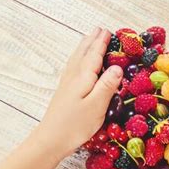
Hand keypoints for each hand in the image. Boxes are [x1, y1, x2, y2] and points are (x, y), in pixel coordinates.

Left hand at [32, 28, 122, 159]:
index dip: (101, 43)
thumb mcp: (97, 106)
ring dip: (84, 47)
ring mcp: (67, 84)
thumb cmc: (76, 125)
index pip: (94, 55)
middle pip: (83, 54)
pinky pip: (73, 67)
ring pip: (76, 59)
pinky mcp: (64, 92)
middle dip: (92, 41)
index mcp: (83, 77)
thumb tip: (117, 67)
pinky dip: (77, 59)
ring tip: (89, 39)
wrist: (51, 139)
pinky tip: (77, 63)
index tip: (108, 31)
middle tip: (99, 29)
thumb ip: (107, 85)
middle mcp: (73, 77)